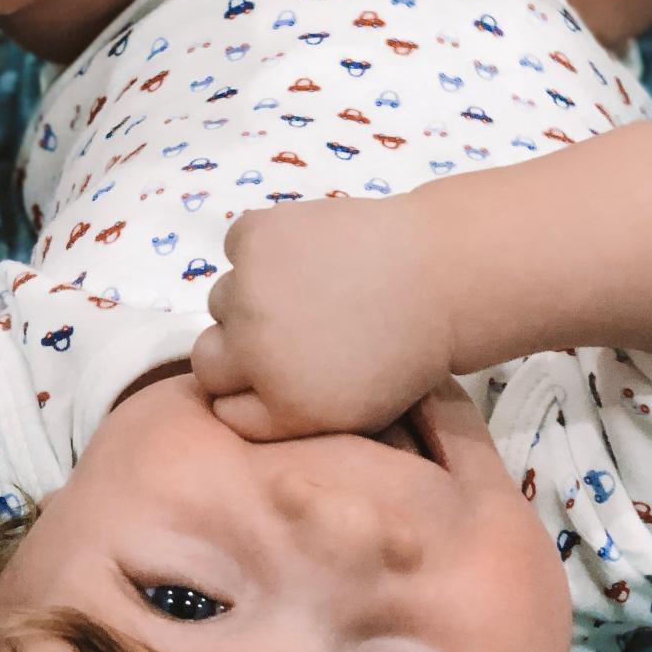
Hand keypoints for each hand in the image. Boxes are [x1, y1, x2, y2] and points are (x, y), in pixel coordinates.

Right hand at [189, 193, 453, 441]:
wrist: (443, 274)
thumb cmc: (406, 348)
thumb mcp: (353, 413)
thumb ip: (288, 416)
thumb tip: (232, 403)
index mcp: (282, 407)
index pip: (223, 409)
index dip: (251, 392)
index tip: (281, 373)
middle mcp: (254, 352)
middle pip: (208, 359)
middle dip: (238, 352)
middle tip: (285, 332)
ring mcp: (249, 289)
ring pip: (220, 300)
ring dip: (251, 298)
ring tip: (308, 289)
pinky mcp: (254, 235)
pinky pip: (237, 246)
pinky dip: (262, 248)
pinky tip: (306, 253)